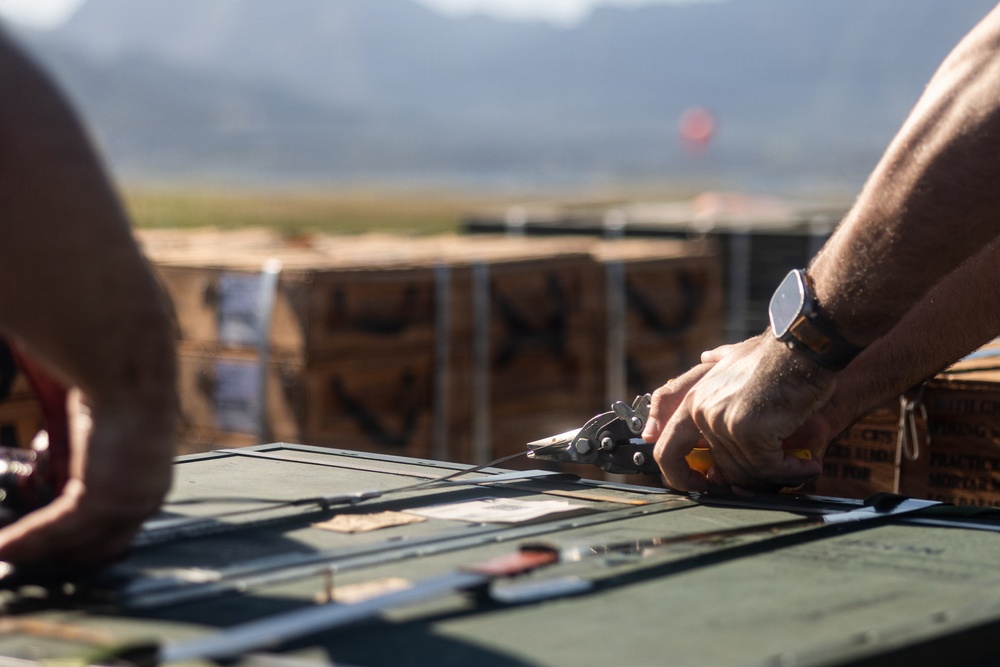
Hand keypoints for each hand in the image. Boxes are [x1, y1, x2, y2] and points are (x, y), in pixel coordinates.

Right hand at [0, 389, 174, 566]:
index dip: (76, 543)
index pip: (113, 533)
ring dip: (31, 552)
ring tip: (2, 552)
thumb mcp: (97, 432)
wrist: (128, 372)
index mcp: (146, 486)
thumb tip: (49, 457)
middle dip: (53, 555)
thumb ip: (78, 456)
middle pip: (93, 550)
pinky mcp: (102, 501)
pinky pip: (54, 530)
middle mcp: (143, 502)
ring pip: (69, 544)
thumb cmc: (114, 388)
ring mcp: (125, 505)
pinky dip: (22, 540)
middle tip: (18, 552)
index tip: (45, 544)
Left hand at [650, 335, 830, 492]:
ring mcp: (722, 422)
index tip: (697, 486)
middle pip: (719, 468)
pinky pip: (768, 469)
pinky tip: (808, 464)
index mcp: (693, 400)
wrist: (801, 344)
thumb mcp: (734, 355)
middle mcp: (701, 413)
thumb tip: (705, 358)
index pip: (666, 449)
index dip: (677, 475)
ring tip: (802, 465)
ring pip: (745, 472)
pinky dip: (791, 472)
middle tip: (775, 477)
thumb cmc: (776, 353)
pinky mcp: (748, 431)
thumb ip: (715, 364)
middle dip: (749, 480)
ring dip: (777, 475)